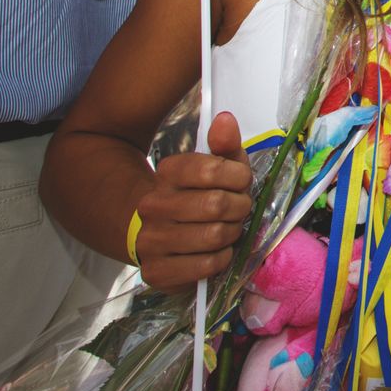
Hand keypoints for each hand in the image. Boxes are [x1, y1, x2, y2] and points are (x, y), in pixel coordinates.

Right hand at [132, 111, 252, 292]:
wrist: (159, 233)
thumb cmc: (198, 196)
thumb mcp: (216, 166)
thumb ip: (224, 144)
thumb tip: (225, 119)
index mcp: (167, 173)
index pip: (213, 169)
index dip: (238, 177)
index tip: (240, 182)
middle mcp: (153, 204)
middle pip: (217, 205)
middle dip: (239, 208)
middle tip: (238, 209)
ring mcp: (151, 239)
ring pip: (214, 236)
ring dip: (231, 234)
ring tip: (227, 229)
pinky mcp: (156, 271)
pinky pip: (206, 266)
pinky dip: (221, 259)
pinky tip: (215, 251)